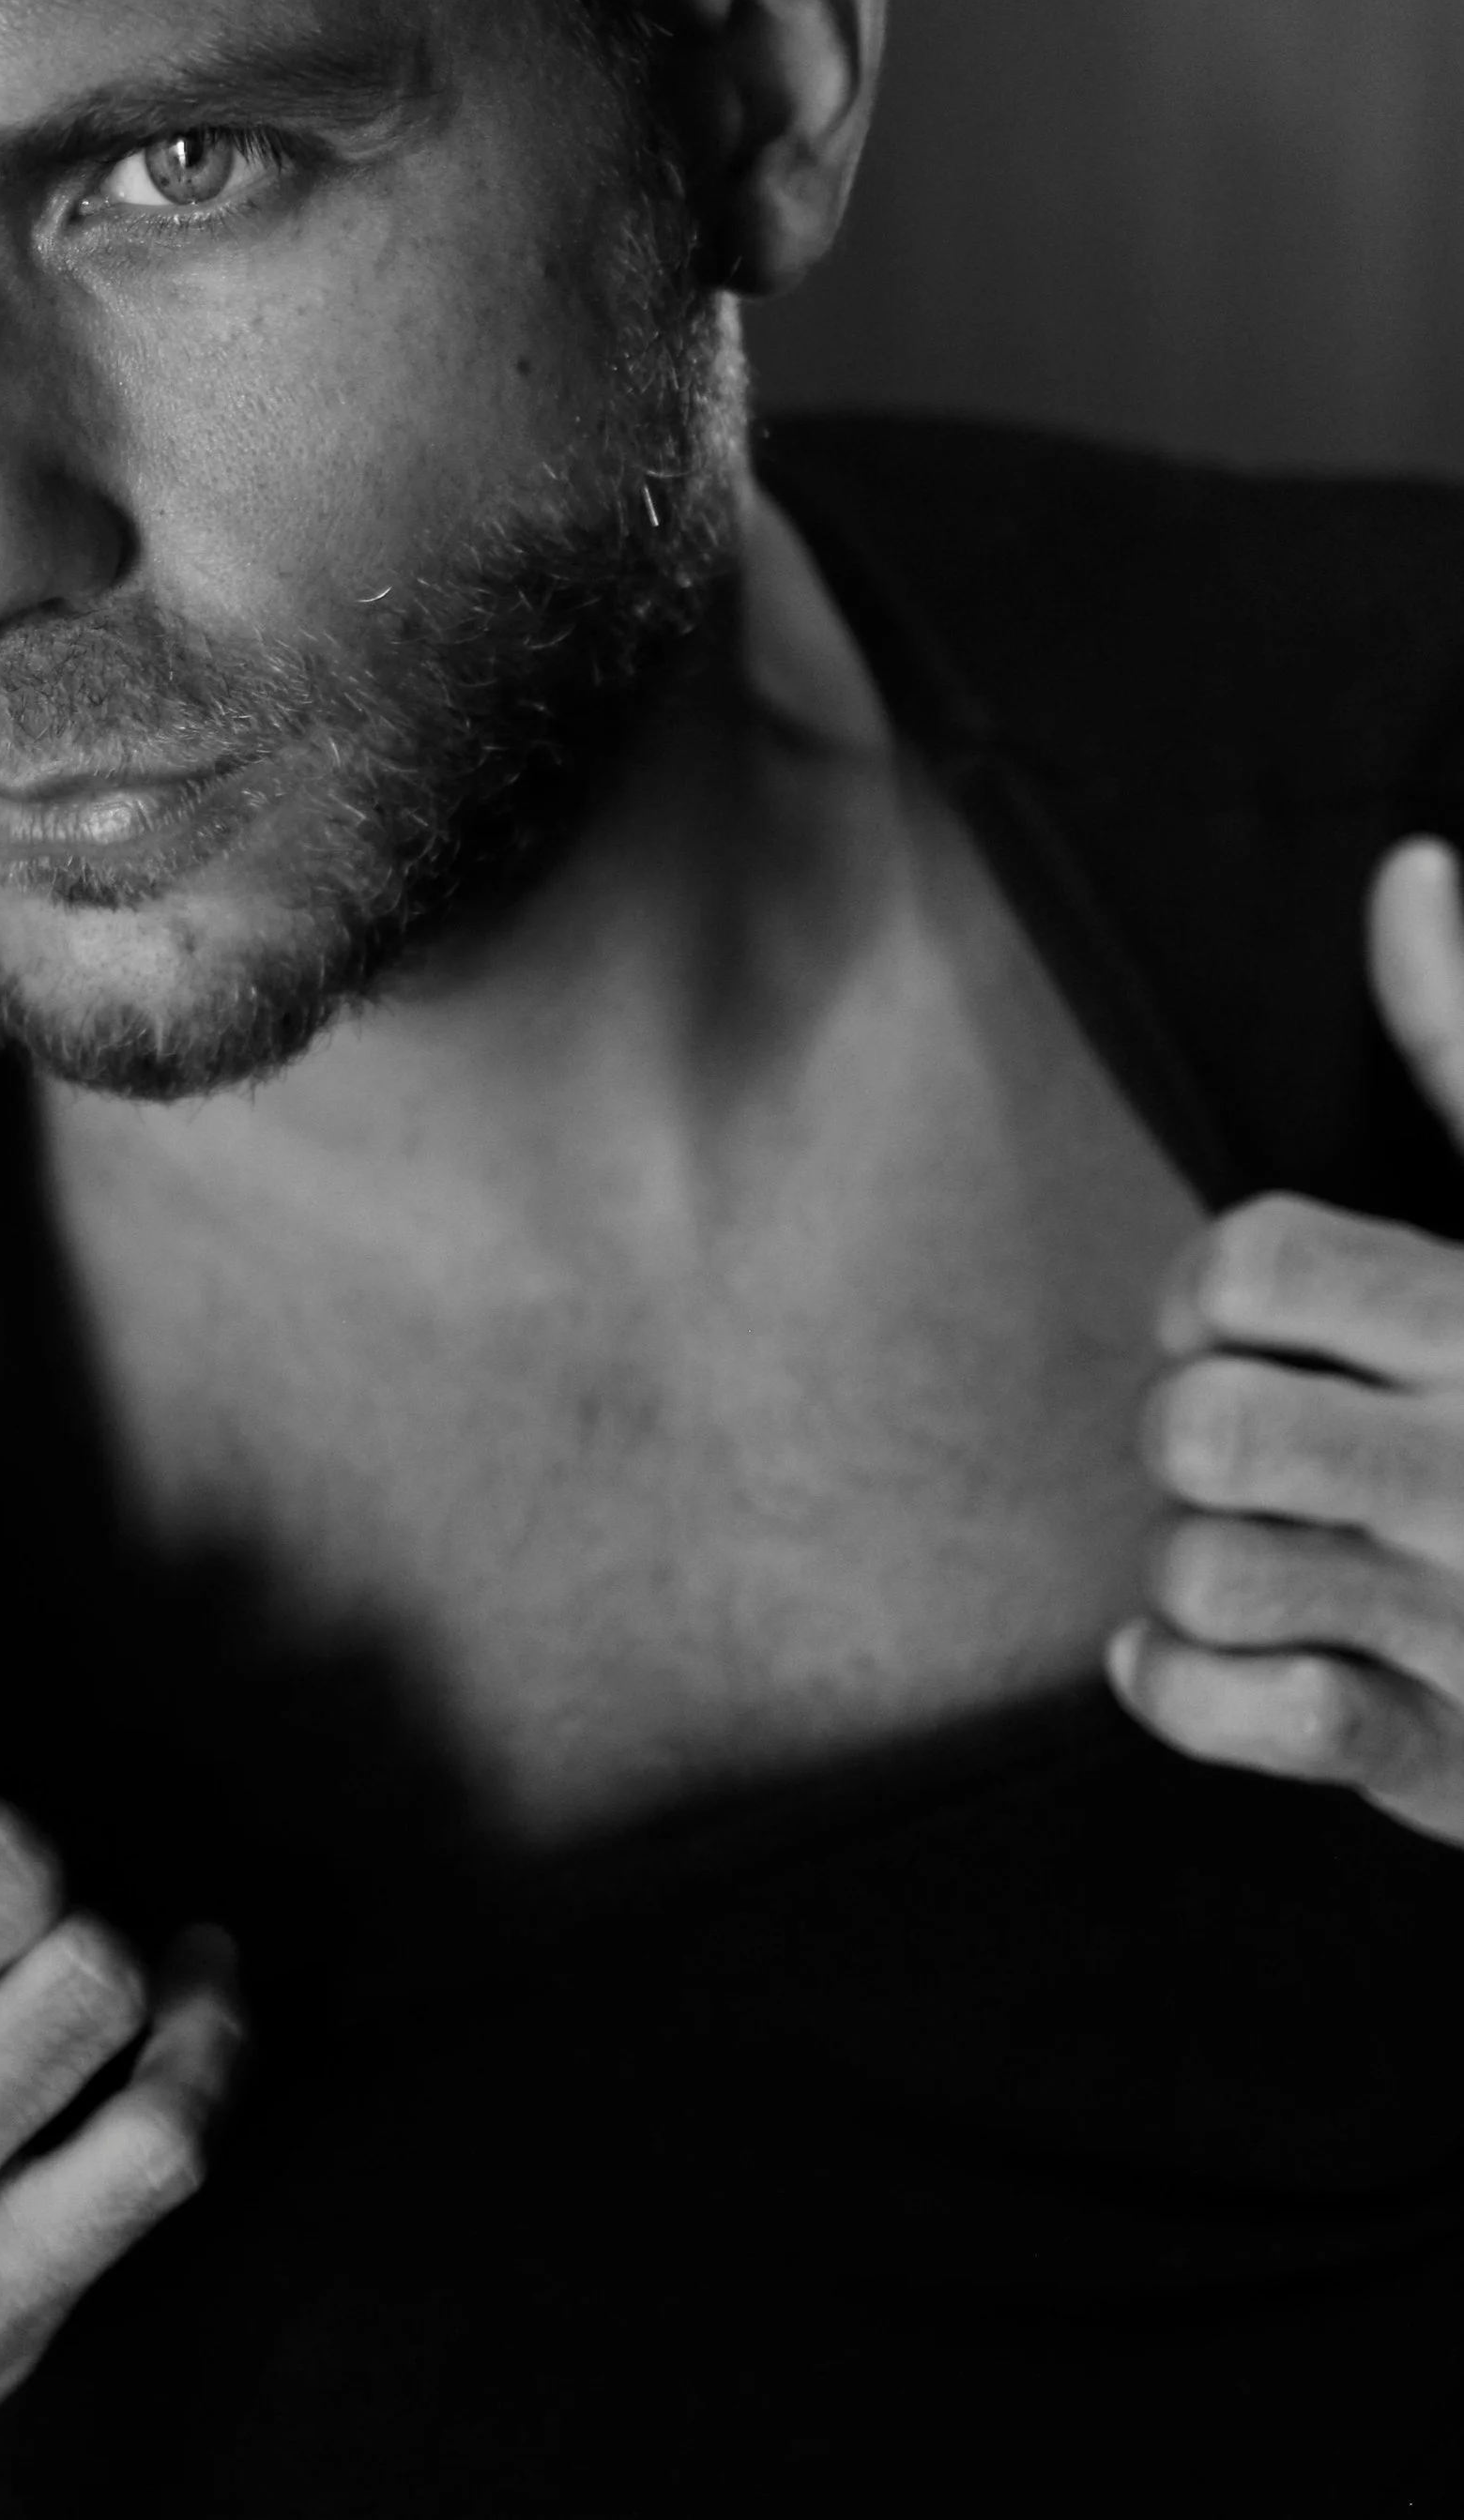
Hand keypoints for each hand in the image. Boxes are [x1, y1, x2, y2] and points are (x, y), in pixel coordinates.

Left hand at [1108, 837, 1463, 1842]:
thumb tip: (1408, 867)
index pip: (1251, 1266)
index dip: (1207, 1289)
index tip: (1238, 1320)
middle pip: (1200, 1423)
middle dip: (1195, 1425)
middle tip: (1259, 1439)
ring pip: (1194, 1566)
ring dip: (1199, 1556)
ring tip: (1278, 1541)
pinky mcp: (1443, 1757)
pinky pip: (1225, 1712)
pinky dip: (1186, 1685)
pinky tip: (1241, 1647)